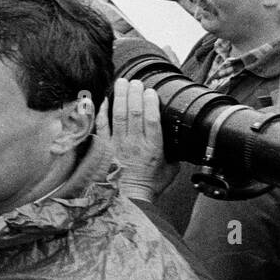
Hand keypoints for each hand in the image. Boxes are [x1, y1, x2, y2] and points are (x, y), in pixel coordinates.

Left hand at [100, 78, 173, 201]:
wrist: (128, 197)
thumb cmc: (149, 185)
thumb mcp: (170, 169)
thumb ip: (173, 152)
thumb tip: (178, 141)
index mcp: (152, 148)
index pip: (151, 120)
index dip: (150, 103)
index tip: (151, 91)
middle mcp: (134, 143)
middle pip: (133, 113)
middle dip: (134, 94)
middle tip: (135, 82)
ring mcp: (117, 144)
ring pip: (118, 115)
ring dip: (120, 97)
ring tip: (121, 83)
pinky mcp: (104, 146)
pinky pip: (102, 125)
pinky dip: (102, 111)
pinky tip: (104, 100)